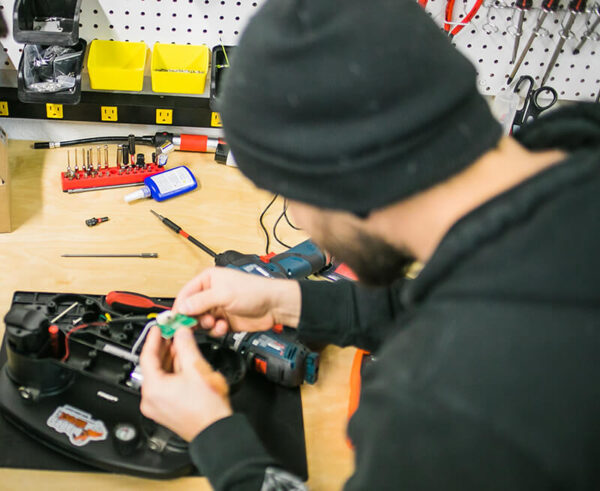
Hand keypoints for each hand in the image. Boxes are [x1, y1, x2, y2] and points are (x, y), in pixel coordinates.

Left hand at [139, 326, 231, 441]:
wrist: (216, 430)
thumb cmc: (207, 408)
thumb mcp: (196, 368)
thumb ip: (186, 346)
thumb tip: (182, 333)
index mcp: (153, 388)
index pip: (147, 356)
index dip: (154, 338)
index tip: (159, 327)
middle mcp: (150, 399)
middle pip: (153, 366)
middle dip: (165, 348)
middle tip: (173, 333)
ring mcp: (157, 407)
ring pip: (160, 376)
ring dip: (170, 360)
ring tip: (181, 346)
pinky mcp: (166, 411)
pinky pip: (165, 386)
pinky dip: (173, 373)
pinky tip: (184, 364)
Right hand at [173, 267, 300, 336]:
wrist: (274, 306)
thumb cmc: (255, 291)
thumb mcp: (224, 294)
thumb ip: (201, 301)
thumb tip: (182, 307)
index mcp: (207, 280)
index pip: (185, 294)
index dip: (179, 307)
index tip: (175, 319)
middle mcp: (210, 294)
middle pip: (191, 310)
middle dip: (193, 319)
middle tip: (196, 324)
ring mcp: (217, 308)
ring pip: (200, 322)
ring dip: (206, 325)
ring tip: (215, 323)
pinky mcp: (224, 322)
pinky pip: (211, 330)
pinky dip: (216, 331)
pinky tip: (224, 327)